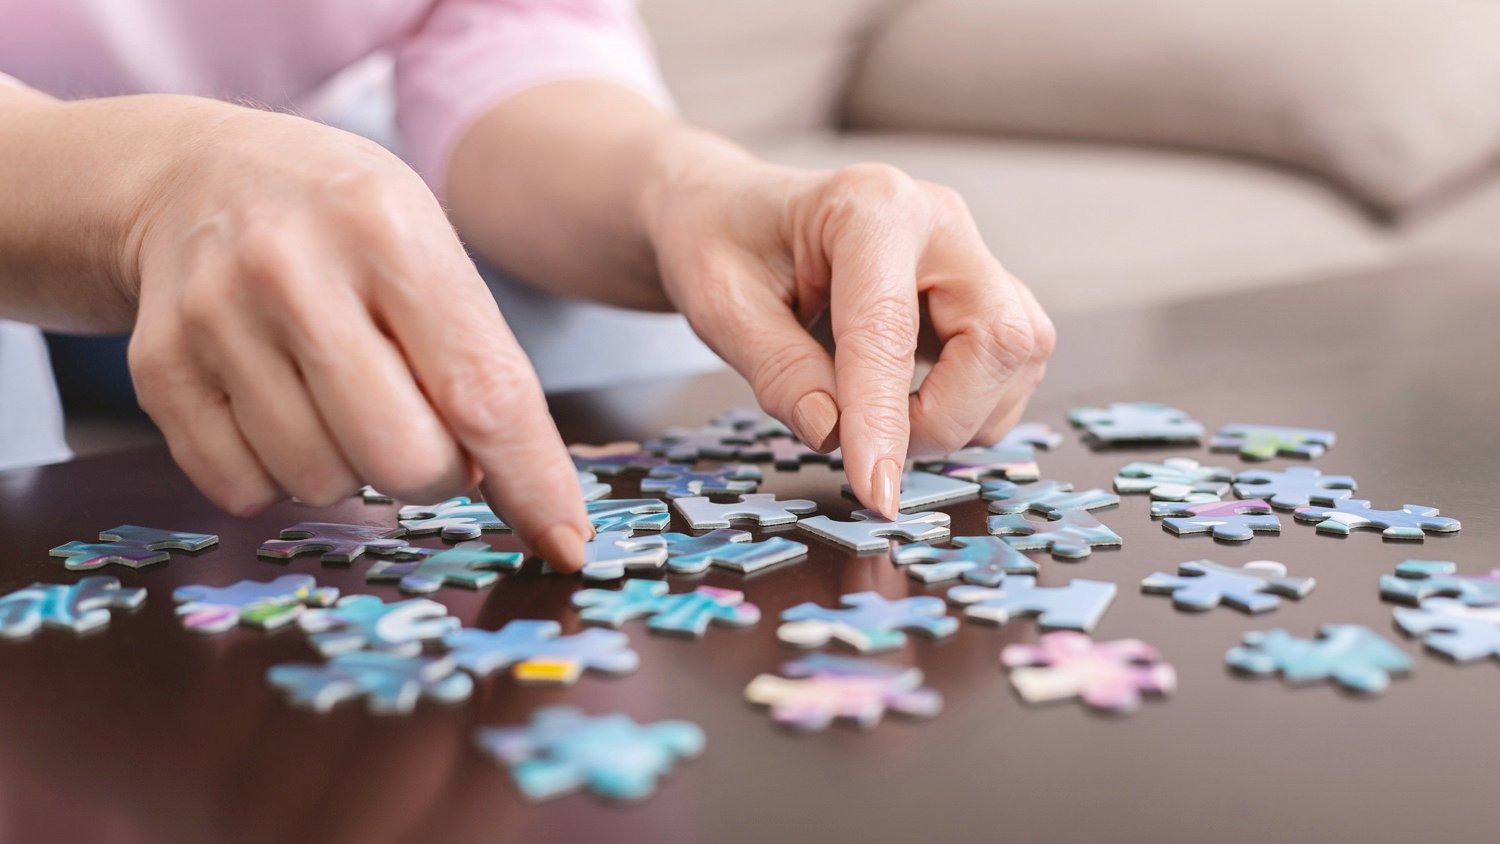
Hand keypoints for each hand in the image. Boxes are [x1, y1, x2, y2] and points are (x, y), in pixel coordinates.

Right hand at [118, 102, 590, 566]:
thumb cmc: (345, 227)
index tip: (565, 542)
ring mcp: (216, 317)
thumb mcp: (428, 249)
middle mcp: (293, 267)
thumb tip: (524, 496)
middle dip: (434, 475)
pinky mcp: (158, 366)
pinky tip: (279, 407)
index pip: (481, 392)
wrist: (196, 176)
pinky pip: (241, 488)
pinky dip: (276, 475)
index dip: (530, 481)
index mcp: (389, 231)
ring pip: (320, 483)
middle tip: (423, 432)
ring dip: (350, 470)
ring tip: (339, 399)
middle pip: (400, 460)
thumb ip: (474, 359)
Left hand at [646, 142, 1055, 516]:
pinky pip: (1012, 365)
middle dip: (943, 417)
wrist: (734, 210)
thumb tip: (832, 435)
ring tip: (878, 415)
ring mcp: (970, 253)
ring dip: (960, 415)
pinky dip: (969, 405)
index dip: (883, 419)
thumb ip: (778, 371)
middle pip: (998, 339)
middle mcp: (937, 222)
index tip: (876, 491)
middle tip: (869, 448)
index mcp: (869, 208)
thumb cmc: (722, 243)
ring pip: (1017, 357)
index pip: (891, 330)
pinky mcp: (983, 290)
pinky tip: (908, 399)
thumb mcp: (721, 306)